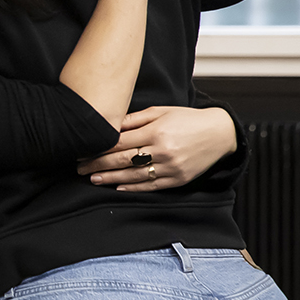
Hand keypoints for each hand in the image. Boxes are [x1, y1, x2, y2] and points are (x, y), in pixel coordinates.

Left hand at [78, 105, 237, 190]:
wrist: (220, 133)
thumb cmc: (187, 119)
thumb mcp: (160, 112)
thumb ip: (134, 119)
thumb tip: (108, 124)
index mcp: (156, 131)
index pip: (118, 143)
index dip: (97, 148)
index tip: (81, 151)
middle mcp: (162, 150)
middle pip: (121, 160)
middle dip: (97, 165)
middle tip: (80, 168)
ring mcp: (170, 167)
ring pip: (133, 176)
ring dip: (110, 178)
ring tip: (93, 179)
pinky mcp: (178, 179)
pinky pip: (151, 185)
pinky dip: (133, 188)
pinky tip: (118, 187)